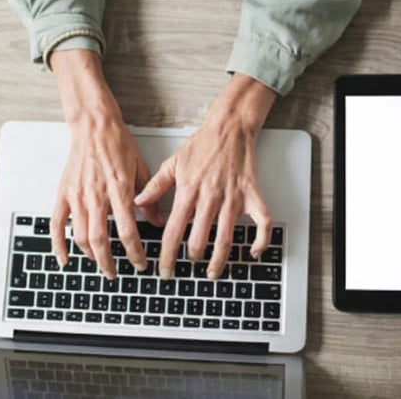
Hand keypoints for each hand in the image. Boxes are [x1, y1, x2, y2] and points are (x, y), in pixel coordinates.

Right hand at [48, 50, 163, 279]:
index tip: (140, 263)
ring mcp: (77, 196)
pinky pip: (57, 224)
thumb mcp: (142, 168)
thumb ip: (150, 197)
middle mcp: (96, 195)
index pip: (127, 231)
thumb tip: (158, 220)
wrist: (93, 124)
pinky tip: (64, 259)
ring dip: (91, 256)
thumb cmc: (117, 142)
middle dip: (110, 262)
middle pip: (101, 240)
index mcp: (118, 189)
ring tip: (100, 264)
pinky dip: (58, 245)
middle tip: (117, 273)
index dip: (135, 253)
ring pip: (81, 237)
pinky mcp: (63, 193)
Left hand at [135, 73, 276, 279]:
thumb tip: (138, 203)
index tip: (165, 270)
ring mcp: (234, 198)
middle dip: (192, 258)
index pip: (173, 231)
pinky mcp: (252, 196)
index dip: (167, 255)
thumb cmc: (202, 145)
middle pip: (199, 239)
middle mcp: (211, 197)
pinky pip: (262, 222)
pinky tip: (252, 252)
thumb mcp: (172, 163)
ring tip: (213, 272)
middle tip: (188, 265)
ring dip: (219, 260)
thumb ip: (155, 186)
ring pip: (226, 238)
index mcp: (189, 191)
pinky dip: (260, 240)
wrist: (229, 128)